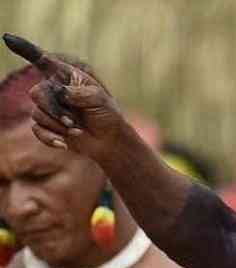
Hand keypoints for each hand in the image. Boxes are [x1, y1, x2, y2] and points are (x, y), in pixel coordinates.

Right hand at [3, 34, 126, 160]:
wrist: (109, 140)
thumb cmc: (106, 114)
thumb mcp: (98, 98)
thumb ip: (78, 92)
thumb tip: (59, 93)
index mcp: (65, 76)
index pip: (42, 60)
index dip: (25, 49)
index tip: (8, 38)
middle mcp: (53, 90)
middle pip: (36, 93)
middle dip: (54, 109)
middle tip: (72, 120)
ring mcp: (48, 108)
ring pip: (37, 114)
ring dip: (58, 124)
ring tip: (76, 128)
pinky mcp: (46, 126)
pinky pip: (37, 130)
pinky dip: (51, 138)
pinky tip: (64, 144)